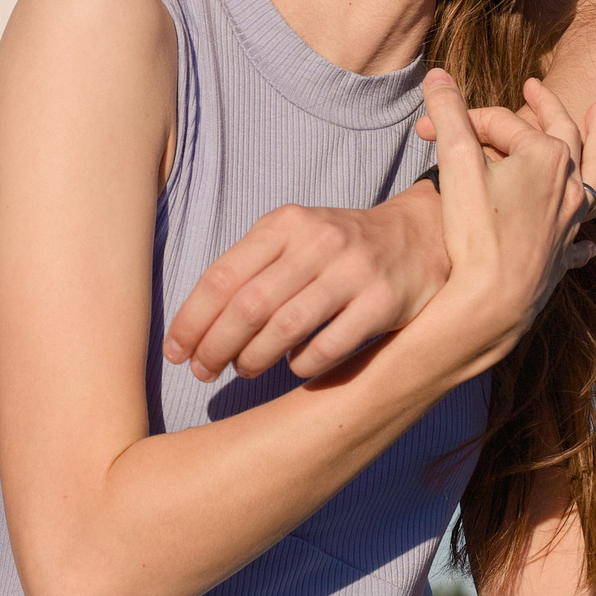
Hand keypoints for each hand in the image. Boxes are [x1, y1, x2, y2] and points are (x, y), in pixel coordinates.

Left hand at [163, 190, 453, 381]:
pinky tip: (292, 367)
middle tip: (202, 372)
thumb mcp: (294, 238)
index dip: (191, 319)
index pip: (223, 276)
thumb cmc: (338, 248)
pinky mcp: (383, 303)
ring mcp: (353, 272)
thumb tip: (199, 326)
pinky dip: (301, 364)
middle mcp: (318, 242)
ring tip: (243, 371)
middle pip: (248, 305)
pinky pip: (329, 346)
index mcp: (285, 223)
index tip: (175, 351)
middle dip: (215, 346)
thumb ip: (251, 269)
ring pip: (285, 328)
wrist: (419, 236)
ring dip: (253, 359)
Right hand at [405, 71, 595, 375]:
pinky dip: (584, 230)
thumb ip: (448, 113)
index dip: (461, 121)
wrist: (493, 298)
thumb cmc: (475, 230)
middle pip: (559, 132)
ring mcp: (571, 218)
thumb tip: (438, 73)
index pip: (501, 123)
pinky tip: (589, 241)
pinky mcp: (563, 251)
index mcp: (546, 155)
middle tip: (535, 86)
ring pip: (592, 172)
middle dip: (546, 105)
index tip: (428, 130)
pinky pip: (582, 234)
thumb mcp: (456, 161)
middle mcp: (569, 182)